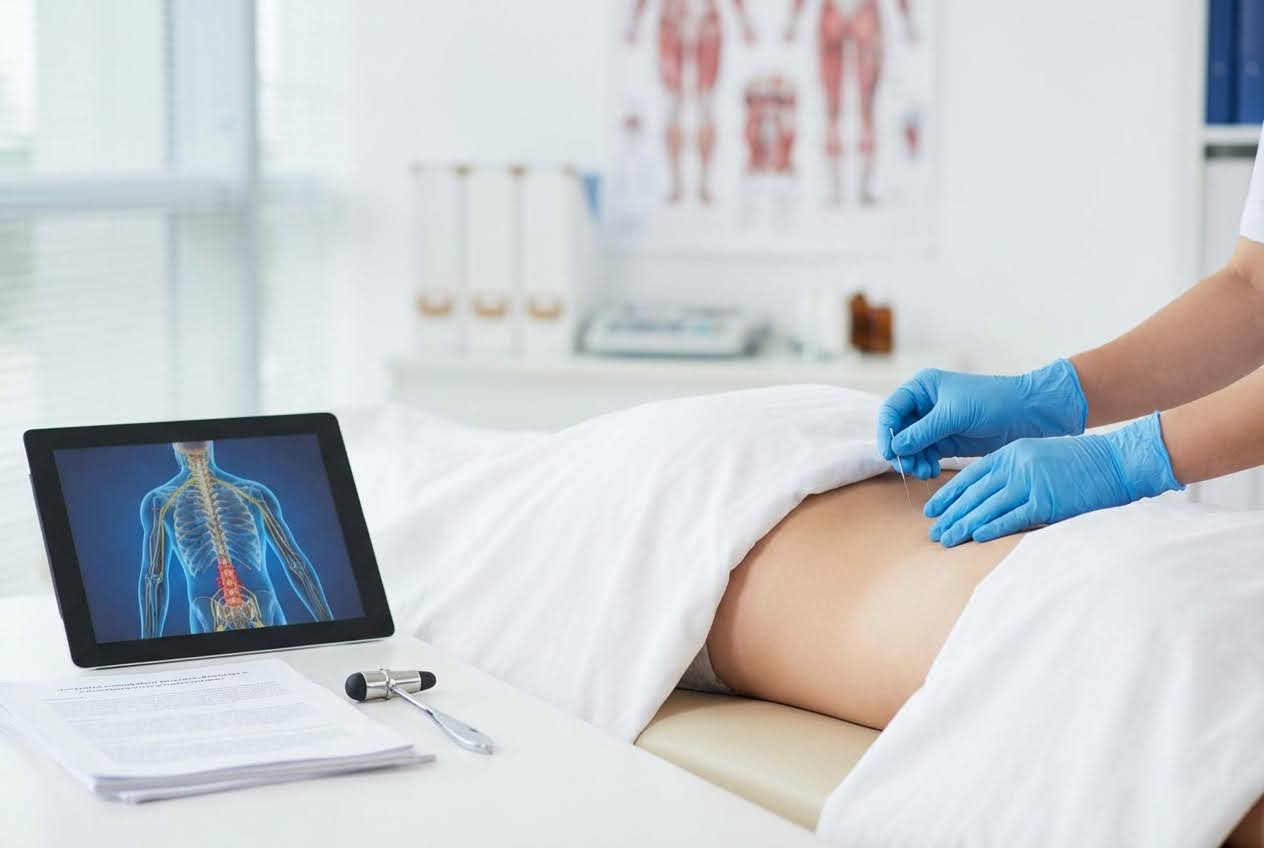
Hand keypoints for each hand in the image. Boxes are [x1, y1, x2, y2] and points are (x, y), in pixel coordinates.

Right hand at [876, 359, 1087, 478]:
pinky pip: (924, 455)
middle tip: (909, 467)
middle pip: (898, 431)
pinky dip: (924, 465)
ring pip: (910, 446)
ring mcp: (933, 424)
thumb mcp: (953, 415)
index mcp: (922, 388)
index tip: (890, 452)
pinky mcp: (944, 441)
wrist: (1025, 414)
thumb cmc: (991, 402)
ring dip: (913, 461)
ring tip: (924, 472)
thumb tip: (896, 448)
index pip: (891, 409)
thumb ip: (922, 431)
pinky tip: (932, 471)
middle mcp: (923, 405)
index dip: (886, 431)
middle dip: (901, 450)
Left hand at [924, 412, 1182, 546]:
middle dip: (951, 514)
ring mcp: (1031, 482)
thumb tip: (988, 495)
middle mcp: (1016, 465)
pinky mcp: (1048, 500)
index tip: (933, 510)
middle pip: (975, 494)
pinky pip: (1013, 516)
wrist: (1117, 461)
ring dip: (964, 525)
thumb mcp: (1038, 456)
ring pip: (988, 506)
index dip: (949, 495)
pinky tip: (975, 536)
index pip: (971, 476)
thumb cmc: (1080, 463)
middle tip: (933, 532)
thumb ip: (1013, 471)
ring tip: (946, 540)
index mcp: (1011, 453)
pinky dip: (993, 526)